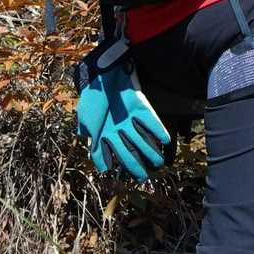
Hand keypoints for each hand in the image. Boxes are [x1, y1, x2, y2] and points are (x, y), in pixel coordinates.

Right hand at [76, 61, 170, 181]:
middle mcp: (119, 129)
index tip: (127, 179)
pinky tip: (166, 140)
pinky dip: (158, 131)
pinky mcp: (141, 108)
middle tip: (145, 178)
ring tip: (159, 164)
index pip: (113, 154)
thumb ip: (94, 144)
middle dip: (137, 165)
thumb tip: (101, 166)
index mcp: (104, 134)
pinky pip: (151, 122)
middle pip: (130, 150)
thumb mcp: (87, 123)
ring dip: (151, 152)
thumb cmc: (93, 99)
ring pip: (142, 139)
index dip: (120, 166)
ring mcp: (131, 119)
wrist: (102, 75)